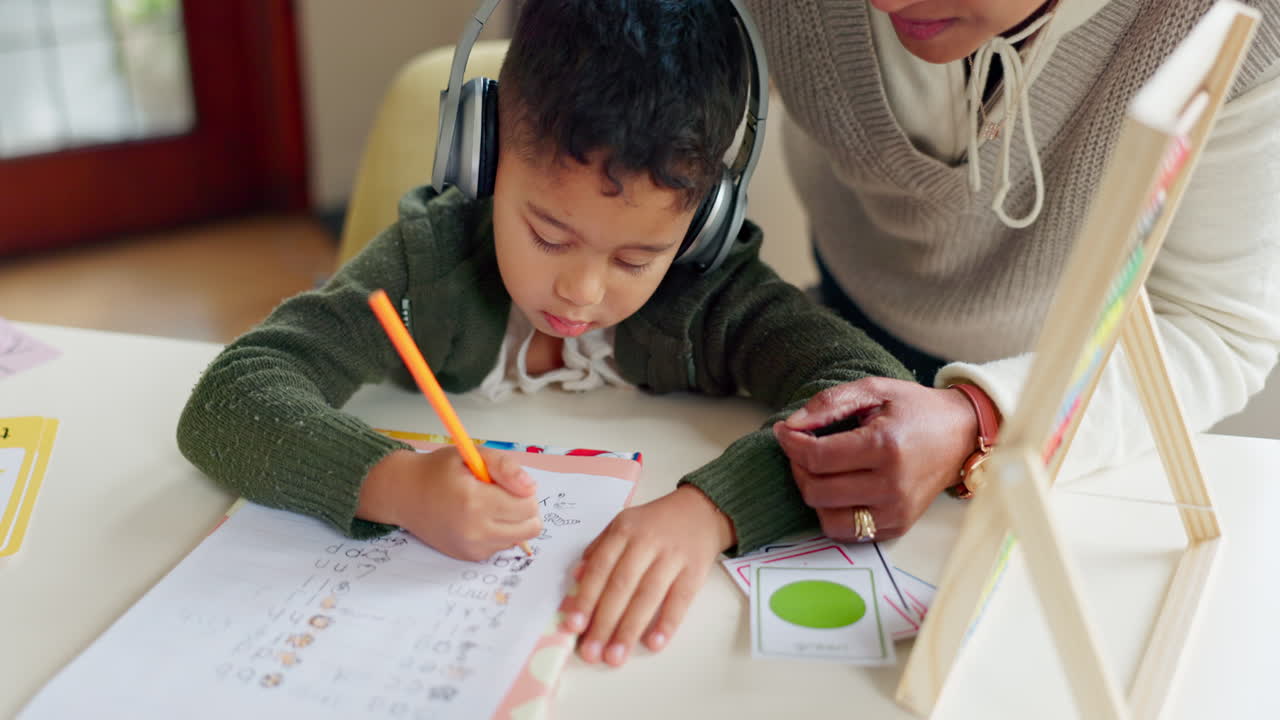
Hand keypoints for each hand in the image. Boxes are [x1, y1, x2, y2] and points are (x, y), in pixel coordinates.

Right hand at [357, 447, 541, 561]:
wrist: (405, 494)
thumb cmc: (439, 472)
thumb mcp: (472, 455)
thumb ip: (506, 467)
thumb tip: (531, 488)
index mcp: (475, 501)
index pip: (528, 506)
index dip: (524, 491)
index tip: (508, 483)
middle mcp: (474, 530)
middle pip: (530, 527)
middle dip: (524, 508)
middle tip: (504, 494)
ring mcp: (472, 547)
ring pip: (519, 538)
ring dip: (512, 522)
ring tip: (489, 505)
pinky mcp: (469, 556)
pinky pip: (501, 546)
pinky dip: (499, 533)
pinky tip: (479, 518)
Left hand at [558, 484, 733, 666]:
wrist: (701, 510)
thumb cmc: (655, 524)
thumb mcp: (623, 525)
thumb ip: (599, 550)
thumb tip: (576, 580)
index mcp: (624, 530)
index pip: (600, 568)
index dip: (586, 598)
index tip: (574, 626)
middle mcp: (647, 542)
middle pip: (622, 586)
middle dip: (604, 622)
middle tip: (591, 653)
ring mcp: (673, 556)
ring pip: (648, 596)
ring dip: (630, 629)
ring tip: (615, 656)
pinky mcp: (695, 570)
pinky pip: (680, 600)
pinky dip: (666, 623)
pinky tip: (653, 644)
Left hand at [772, 377, 981, 541]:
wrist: (961, 435)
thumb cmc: (915, 409)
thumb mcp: (874, 390)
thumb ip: (828, 403)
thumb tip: (790, 426)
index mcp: (885, 447)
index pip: (817, 457)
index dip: (790, 443)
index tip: (785, 431)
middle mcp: (891, 486)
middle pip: (815, 490)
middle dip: (798, 467)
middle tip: (803, 447)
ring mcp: (896, 512)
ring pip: (825, 517)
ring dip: (813, 492)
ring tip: (820, 469)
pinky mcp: (897, 528)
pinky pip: (845, 531)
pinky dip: (832, 511)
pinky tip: (839, 487)